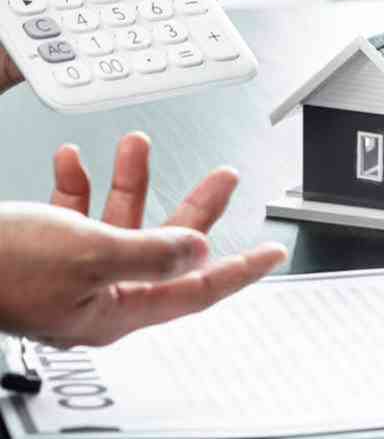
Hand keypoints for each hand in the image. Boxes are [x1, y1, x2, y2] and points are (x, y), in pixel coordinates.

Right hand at [0, 132, 285, 346]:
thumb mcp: (90, 252)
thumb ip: (152, 251)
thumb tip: (198, 250)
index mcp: (118, 307)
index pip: (198, 289)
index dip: (241, 269)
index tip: (272, 254)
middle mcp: (99, 293)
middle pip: (166, 245)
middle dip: (194, 204)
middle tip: (224, 175)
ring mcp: (71, 272)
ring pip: (120, 220)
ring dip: (131, 180)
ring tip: (138, 144)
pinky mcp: (43, 251)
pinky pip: (74, 214)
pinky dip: (79, 184)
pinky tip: (75, 160)